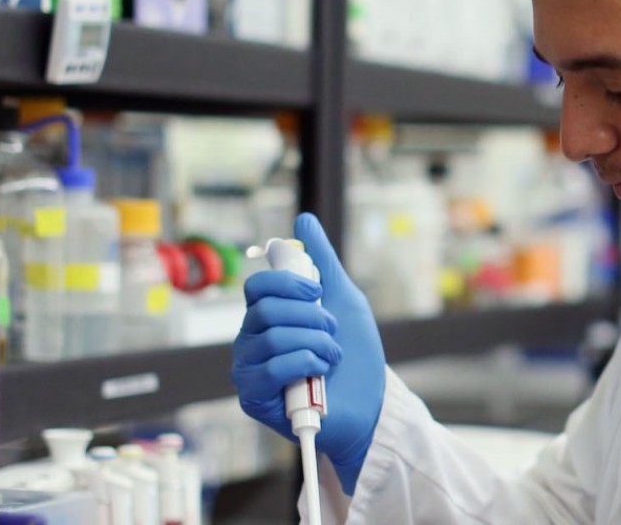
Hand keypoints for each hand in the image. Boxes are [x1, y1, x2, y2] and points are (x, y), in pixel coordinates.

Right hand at [231, 213, 386, 494]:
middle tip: (331, 332)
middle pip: (265, 310)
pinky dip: (307, 364)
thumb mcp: (343, 299)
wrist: (371, 403)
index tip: (317, 292)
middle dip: (311, 318)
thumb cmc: (355, 354)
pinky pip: (274, 368)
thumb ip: (321, 262)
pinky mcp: (254, 398)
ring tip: (332, 356)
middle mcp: (251, 341)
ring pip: (274, 338)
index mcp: (266, 316)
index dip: (289, 283)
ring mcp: (249, 371)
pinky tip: (320, 374)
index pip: (258, 286)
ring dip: (317, 343)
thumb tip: (305, 218)